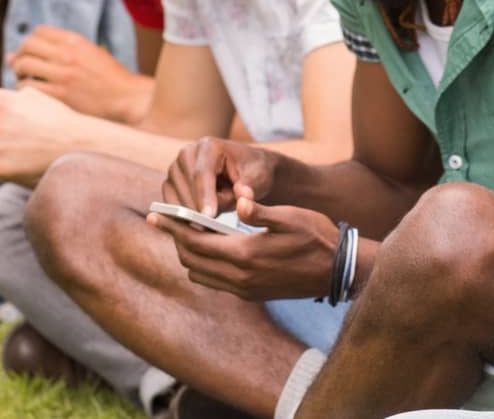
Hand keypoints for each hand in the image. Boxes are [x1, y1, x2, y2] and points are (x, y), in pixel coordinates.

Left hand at [9, 25, 150, 123]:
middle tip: (23, 67)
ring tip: (26, 79)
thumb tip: (14, 55)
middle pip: (27, 45)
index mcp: (75, 41)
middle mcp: (66, 54)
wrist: (126, 97)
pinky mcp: (60, 94)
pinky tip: (32, 93)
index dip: (31, 42)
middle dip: (20, 55)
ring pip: (24, 65)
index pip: (39, 31)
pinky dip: (24, 89)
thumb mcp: (90, 52)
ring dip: (19, 72)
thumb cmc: (108, 77)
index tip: (32, 53)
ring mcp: (62, 74)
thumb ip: (61, 50)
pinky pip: (28, 87)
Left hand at [149, 197, 338, 300]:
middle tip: (167, 221)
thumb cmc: (316, 238)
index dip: (173, 228)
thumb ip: (259, 211)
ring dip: (190, 254)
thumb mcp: (290, 217)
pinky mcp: (251, 294)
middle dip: (176, 240)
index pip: (195, 242)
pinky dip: (205, 265)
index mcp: (245, 255)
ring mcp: (244, 289)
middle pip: (191, 260)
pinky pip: (216, 281)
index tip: (156, 216)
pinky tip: (212, 247)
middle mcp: (239, 277)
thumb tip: (237, 200)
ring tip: (189, 232)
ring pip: (201, 274)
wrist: (337, 270)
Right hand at [163, 138, 278, 217]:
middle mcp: (187, 153)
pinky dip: (183, 218)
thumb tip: (242, 194)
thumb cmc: (254, 173)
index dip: (205, 196)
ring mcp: (176, 168)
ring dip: (193, 214)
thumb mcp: (258, 179)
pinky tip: (199, 228)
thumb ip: (249, 189)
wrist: (247, 171)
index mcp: (209, 146)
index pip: (202, 174)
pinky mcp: (171, 184)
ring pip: (176, 198)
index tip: (209, 217)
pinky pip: (171, 206)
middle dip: (199, 209)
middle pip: (186, 186)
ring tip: (213, 224)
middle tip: (213, 228)